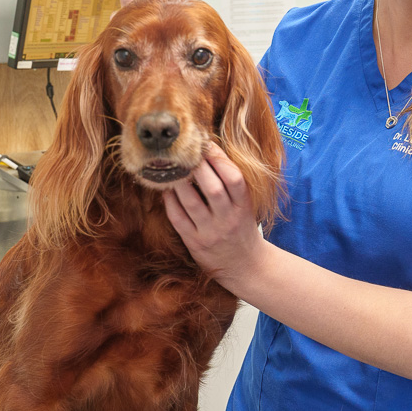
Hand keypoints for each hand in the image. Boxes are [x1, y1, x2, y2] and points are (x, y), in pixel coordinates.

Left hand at [163, 142, 266, 288]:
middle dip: (199, 167)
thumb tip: (208, 151)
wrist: (244, 265)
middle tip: (187, 151)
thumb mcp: (244, 206)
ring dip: (180, 182)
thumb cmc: (241, 227)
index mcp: (243, 207)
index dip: (220, 159)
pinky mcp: (194, 243)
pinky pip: (178, 218)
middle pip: (213, 189)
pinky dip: (170, 201)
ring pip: (192, 203)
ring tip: (172, 166)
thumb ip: (231, 184)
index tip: (207, 145)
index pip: (234, 179)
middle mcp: (228, 219)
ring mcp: (210, 232)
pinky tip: (167, 189)